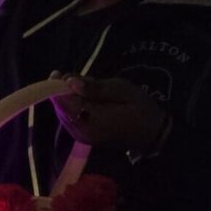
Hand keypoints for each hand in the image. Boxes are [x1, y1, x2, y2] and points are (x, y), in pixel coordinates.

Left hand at [52, 73, 169, 154]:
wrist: (152, 133)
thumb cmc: (140, 108)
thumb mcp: (121, 90)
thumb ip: (95, 88)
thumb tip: (71, 82)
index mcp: (92, 120)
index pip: (65, 102)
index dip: (58, 87)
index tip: (58, 73)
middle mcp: (81, 131)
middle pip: (61, 107)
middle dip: (64, 91)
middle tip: (82, 79)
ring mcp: (81, 136)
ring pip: (63, 112)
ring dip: (70, 98)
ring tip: (90, 88)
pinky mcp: (83, 137)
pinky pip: (70, 118)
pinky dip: (74, 106)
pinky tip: (89, 99)